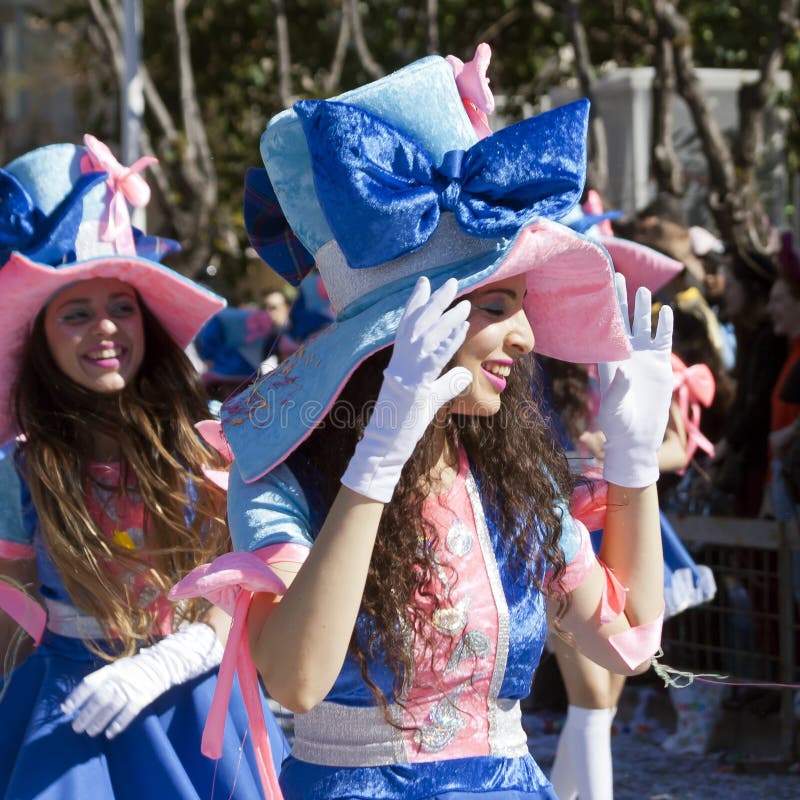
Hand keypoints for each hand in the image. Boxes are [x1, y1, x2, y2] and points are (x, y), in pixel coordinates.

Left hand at [61, 622, 222, 738]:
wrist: (164, 664)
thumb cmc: (137, 667)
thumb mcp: (119, 667)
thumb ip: (102, 679)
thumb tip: (80, 696)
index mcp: (112, 670)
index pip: (89, 683)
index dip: (76, 697)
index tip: (66, 710)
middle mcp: (119, 679)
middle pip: (98, 700)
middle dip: (85, 715)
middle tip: (76, 728)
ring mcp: (131, 688)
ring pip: (110, 709)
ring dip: (98, 723)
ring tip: (90, 733)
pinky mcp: (143, 698)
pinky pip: (128, 714)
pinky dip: (118, 724)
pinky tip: (110, 733)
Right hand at [341, 276, 472, 501]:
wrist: (386, 443)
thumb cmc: (405, 422)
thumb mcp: (431, 398)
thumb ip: (447, 383)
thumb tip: (463, 373)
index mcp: (400, 360)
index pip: (408, 324)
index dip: (416, 301)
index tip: (425, 281)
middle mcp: (401, 361)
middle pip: (418, 323)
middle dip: (435, 300)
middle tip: (453, 282)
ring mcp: (406, 372)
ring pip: (426, 337)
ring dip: (446, 318)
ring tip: (465, 304)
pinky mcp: (415, 386)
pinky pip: (432, 360)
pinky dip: (447, 344)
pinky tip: (460, 331)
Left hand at [596, 274, 672, 487]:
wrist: (636, 438)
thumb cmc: (618, 425)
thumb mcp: (615, 407)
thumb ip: (618, 389)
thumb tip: (624, 370)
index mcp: (608, 362)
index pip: (605, 331)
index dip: (603, 312)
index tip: (598, 291)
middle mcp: (625, 356)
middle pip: (623, 322)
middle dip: (620, 301)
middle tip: (616, 276)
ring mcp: (643, 359)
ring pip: (644, 327)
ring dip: (643, 309)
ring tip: (642, 290)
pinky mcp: (661, 366)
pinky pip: (664, 340)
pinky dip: (665, 326)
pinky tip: (666, 311)